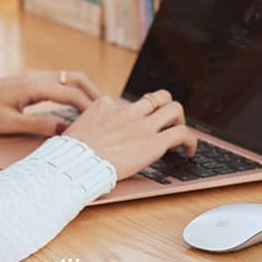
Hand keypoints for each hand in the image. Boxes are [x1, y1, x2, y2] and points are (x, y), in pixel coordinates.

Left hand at [0, 70, 100, 135]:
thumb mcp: (8, 124)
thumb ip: (38, 125)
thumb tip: (66, 129)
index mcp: (32, 85)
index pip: (71, 93)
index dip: (90, 107)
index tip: (105, 121)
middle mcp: (35, 76)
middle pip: (75, 78)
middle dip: (94, 92)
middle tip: (109, 112)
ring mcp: (32, 77)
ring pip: (68, 78)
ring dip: (84, 90)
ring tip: (97, 110)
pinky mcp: (28, 82)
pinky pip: (58, 82)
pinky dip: (72, 91)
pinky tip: (75, 106)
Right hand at [64, 90, 196, 180]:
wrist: (76, 164)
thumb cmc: (71, 154)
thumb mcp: (77, 129)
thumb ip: (90, 125)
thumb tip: (92, 133)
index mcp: (107, 104)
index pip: (131, 102)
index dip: (139, 115)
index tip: (138, 127)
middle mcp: (127, 110)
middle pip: (158, 97)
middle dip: (165, 107)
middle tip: (166, 123)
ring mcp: (142, 125)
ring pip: (174, 108)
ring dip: (180, 120)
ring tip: (180, 134)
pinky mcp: (153, 143)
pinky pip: (182, 133)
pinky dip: (191, 141)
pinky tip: (189, 151)